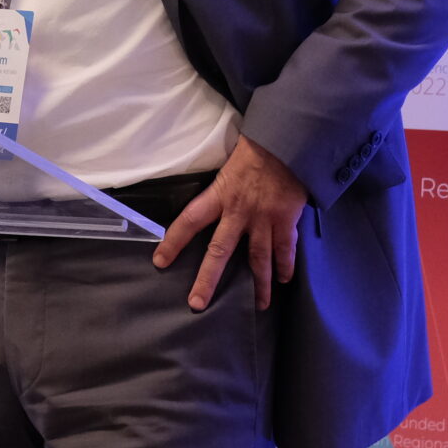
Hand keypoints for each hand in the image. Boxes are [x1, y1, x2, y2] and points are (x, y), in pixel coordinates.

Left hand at [153, 135, 308, 311]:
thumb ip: (220, 189)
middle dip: (208, 280)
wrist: (287, 143)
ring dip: (259, 284)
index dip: (173, 242)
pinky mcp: (286, 221)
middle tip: (197, 303)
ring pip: (258, 259)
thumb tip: (210, 204)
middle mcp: (239, 212)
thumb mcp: (228, 166)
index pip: (189, 220)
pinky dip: (285, 266)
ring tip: (259, 304)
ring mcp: (264, 219)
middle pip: (219, 251)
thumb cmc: (255, 150)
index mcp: (219, 195)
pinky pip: (285, 250)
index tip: (160, 261)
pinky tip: (283, 279)